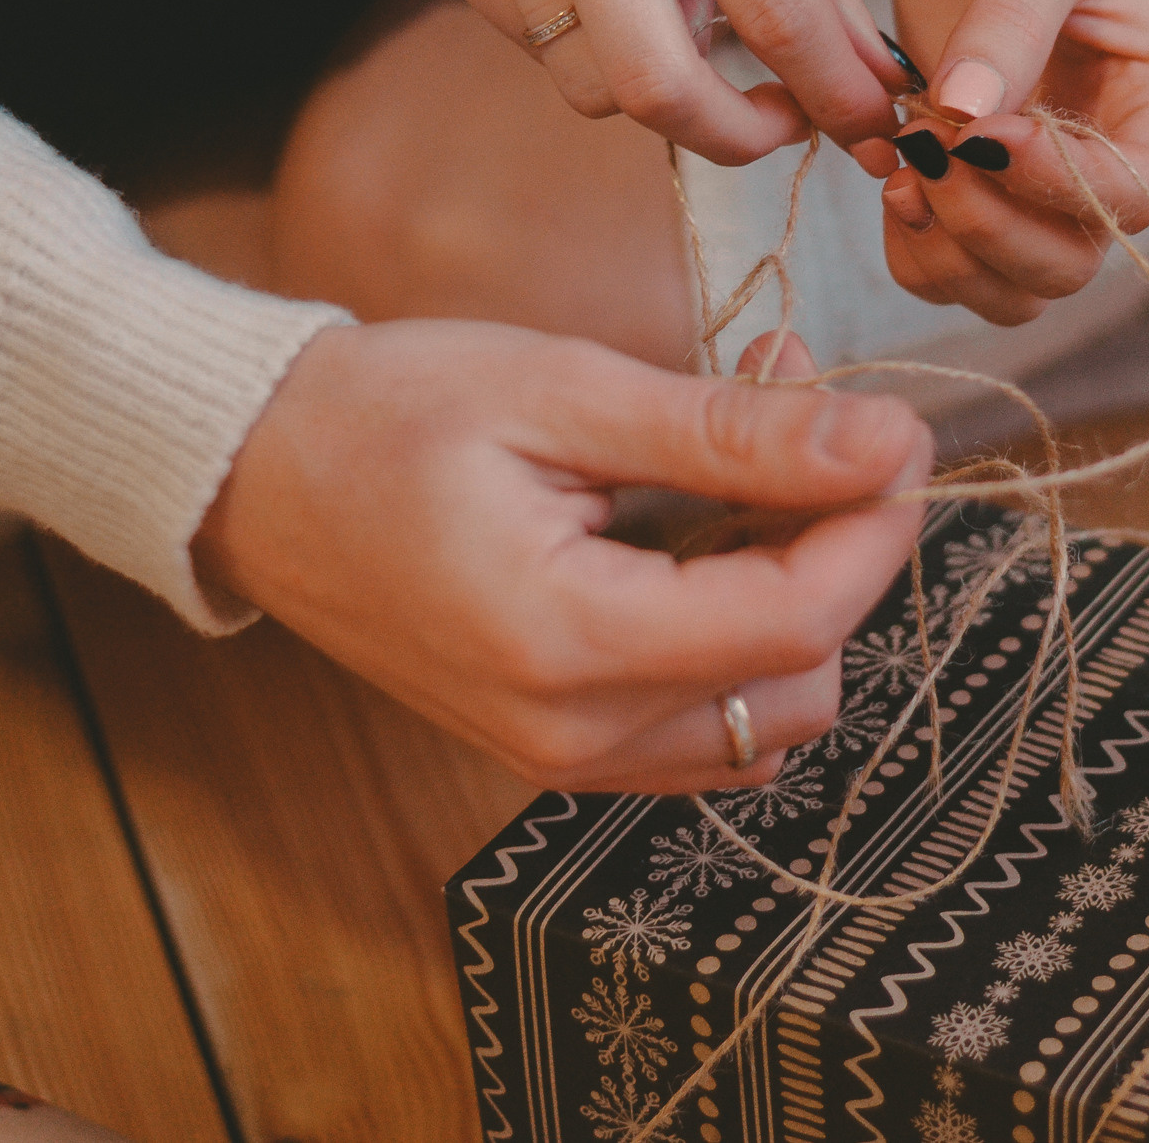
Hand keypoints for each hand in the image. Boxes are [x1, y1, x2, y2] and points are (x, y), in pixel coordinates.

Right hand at [192, 322, 930, 793]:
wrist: (252, 477)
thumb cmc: (386, 414)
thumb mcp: (563, 391)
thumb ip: (731, 431)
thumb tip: (884, 441)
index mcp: (562, 641)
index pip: (795, 620)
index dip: (874, 526)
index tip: (896, 431)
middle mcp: (570, 734)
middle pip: (799, 677)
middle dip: (835, 548)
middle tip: (801, 413)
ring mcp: (562, 756)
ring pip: (767, 715)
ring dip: (792, 591)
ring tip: (741, 461)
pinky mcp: (560, 746)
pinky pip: (707, 724)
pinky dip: (737, 631)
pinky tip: (702, 526)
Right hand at [384, 0, 910, 165]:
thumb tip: (863, 70)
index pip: (771, 15)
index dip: (836, 93)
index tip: (873, 121)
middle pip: (654, 90)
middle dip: (738, 136)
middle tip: (782, 119)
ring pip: (586, 83)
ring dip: (660, 82)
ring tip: (687, 11)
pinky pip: (532, 38)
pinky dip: (591, 32)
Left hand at [878, 0, 1148, 323]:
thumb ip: (1013, 21)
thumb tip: (968, 115)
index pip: (1130, 199)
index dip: (1052, 185)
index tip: (978, 130)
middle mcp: (1116, 161)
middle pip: (1068, 265)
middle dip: (989, 229)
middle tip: (925, 154)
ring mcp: (1047, 179)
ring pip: (1012, 284)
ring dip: (948, 253)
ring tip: (900, 172)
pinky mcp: (983, 175)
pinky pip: (955, 257)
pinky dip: (914, 241)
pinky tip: (886, 170)